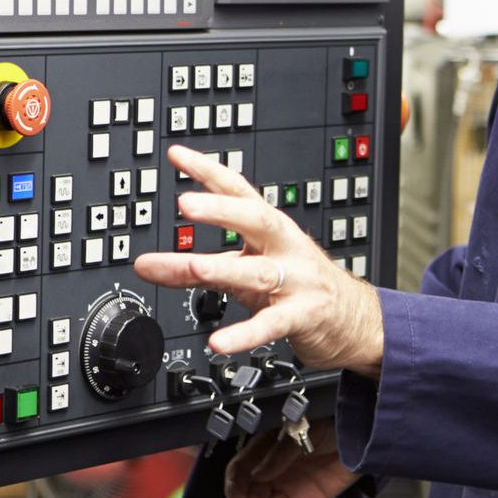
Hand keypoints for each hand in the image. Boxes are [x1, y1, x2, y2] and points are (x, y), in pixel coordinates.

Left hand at [133, 145, 384, 376]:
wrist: (351, 319)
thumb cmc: (296, 286)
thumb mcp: (244, 270)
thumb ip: (194, 267)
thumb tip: (146, 266)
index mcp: (270, 229)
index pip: (239, 190)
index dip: (209, 171)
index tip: (177, 155)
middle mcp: (284, 248)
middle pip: (256, 219)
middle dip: (222, 209)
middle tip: (186, 203)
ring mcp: (296, 281)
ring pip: (259, 272)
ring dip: (226, 268)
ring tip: (194, 267)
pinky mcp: (303, 316)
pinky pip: (271, 324)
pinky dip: (245, 334)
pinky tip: (219, 342)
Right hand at [222, 418, 357, 497]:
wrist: (361, 432)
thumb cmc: (329, 422)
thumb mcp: (301, 432)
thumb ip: (279, 454)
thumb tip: (256, 476)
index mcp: (265, 451)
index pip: (241, 472)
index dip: (235, 489)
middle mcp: (273, 472)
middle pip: (253, 497)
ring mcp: (291, 488)